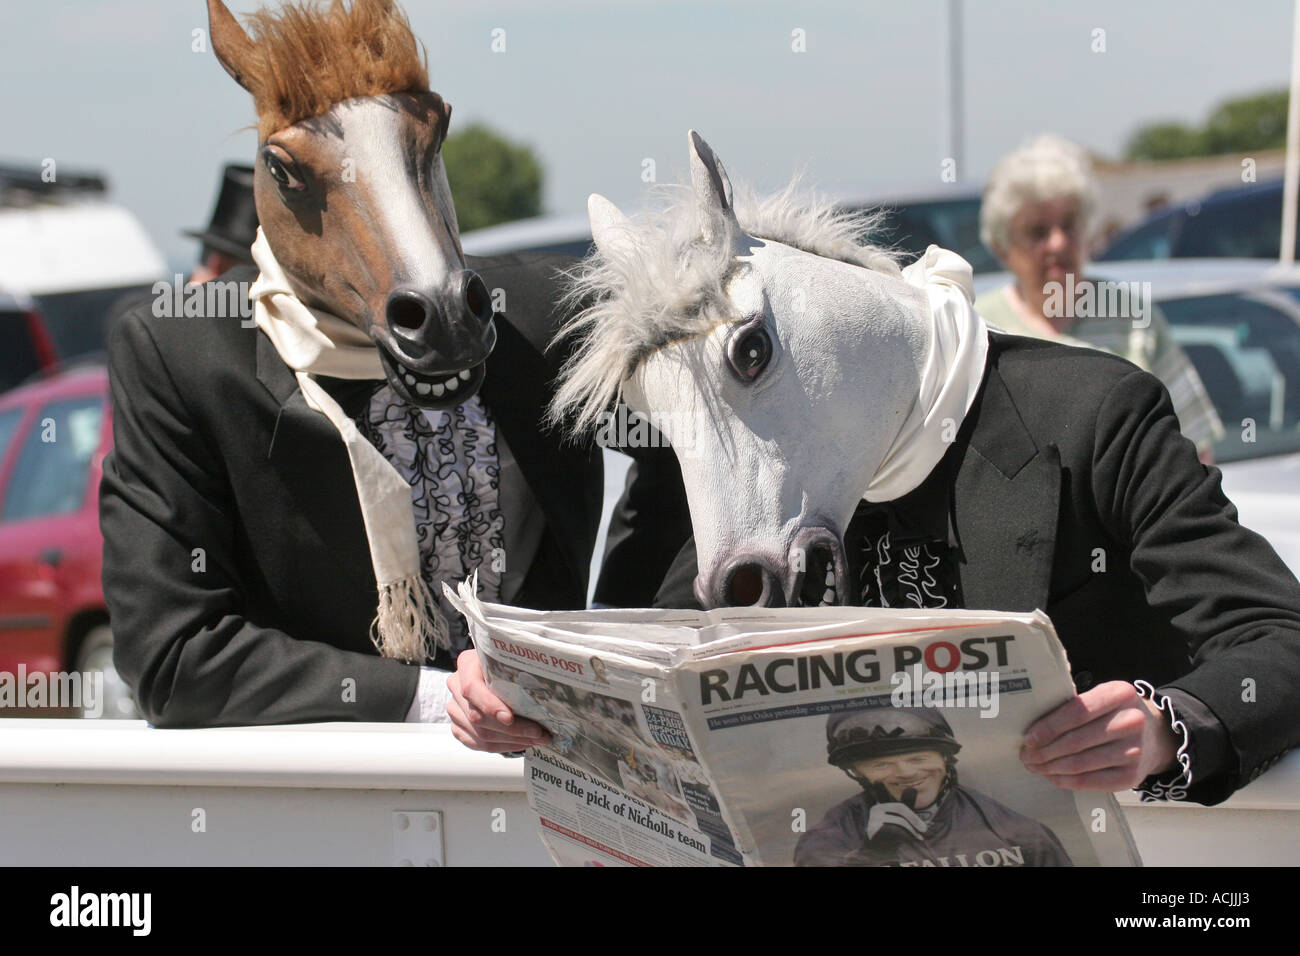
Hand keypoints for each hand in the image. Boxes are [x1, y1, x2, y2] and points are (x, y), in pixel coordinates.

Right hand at [446, 649, 551, 752]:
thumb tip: (546, 686)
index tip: (509, 718)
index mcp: (467, 664)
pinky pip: (478, 743)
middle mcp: (456, 685)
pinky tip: (521, 742)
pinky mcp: (458, 726)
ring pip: (479, 734)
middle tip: (539, 733)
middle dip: (513, 729)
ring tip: (536, 739)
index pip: (471, 688)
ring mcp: (455, 708)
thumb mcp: (512, 658)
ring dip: (512, 741)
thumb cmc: (507, 664)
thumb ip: (520, 667)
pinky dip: (502, 746)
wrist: (495, 671)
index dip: (489, 705)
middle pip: (478, 717)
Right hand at [861, 781, 927, 842]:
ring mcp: (874, 818)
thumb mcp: (900, 818)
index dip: (880, 788)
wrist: (880, 850)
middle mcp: (876, 808)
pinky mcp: (875, 828)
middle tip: (925, 829)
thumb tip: (912, 789)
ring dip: (912, 830)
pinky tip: (910, 839)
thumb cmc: (891, 832)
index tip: (879, 781)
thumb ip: (906, 806)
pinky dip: (906, 835)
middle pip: (900, 808)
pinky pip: (896, 830)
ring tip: (918, 837)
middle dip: (914, 819)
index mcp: (881, 803)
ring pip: (900, 820)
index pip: (882, 793)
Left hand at [1020, 681, 1178, 789]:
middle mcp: (1132, 721)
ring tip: (1035, 766)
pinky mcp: (1132, 776)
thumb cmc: (1113, 714)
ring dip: (1051, 767)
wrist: (1154, 735)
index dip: (1048, 727)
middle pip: (1076, 741)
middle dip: (1044, 751)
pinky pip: (1091, 781)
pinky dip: (1066, 780)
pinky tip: (1053, 777)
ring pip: (1080, 763)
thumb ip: (1073, 706)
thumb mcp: (1101, 698)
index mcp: (1120, 693)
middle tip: (1025, 756)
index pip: (1076, 712)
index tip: (1028, 738)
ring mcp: (1135, 750)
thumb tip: (1031, 729)